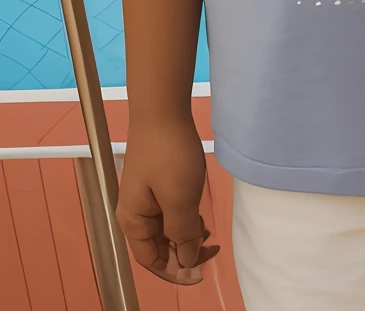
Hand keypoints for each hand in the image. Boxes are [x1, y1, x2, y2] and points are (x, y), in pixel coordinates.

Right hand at [117, 118, 219, 284]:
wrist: (162, 109)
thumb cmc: (169, 153)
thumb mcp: (180, 198)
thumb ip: (182, 233)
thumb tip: (186, 260)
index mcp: (133, 222)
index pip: (152, 261)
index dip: (176, 271)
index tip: (201, 273)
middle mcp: (135, 213)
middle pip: (158, 248)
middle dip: (184, 254)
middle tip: (212, 250)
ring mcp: (145, 197)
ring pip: (166, 230)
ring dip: (186, 236)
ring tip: (209, 233)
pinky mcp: (156, 183)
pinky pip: (169, 212)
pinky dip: (185, 219)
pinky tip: (200, 215)